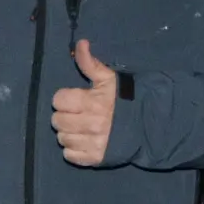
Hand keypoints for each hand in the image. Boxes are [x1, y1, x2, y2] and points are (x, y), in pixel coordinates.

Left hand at [51, 40, 117, 166]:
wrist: (147, 125)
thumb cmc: (124, 99)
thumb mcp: (108, 78)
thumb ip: (90, 63)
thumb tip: (80, 43)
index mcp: (91, 102)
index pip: (58, 100)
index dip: (64, 98)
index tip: (73, 99)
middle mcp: (90, 124)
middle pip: (57, 121)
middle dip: (64, 115)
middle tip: (76, 114)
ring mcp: (92, 143)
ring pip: (62, 138)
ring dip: (68, 132)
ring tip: (79, 127)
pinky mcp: (95, 159)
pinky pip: (70, 156)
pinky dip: (73, 150)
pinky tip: (82, 141)